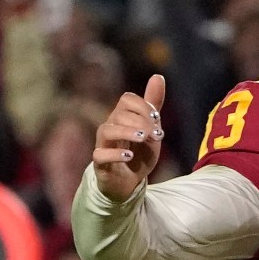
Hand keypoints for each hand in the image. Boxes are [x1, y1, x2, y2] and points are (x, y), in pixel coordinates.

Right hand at [93, 74, 165, 201]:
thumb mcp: (151, 129)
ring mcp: (103, 145)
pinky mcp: (100, 163)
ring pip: (106, 130)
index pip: (127, 100)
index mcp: (122, 117)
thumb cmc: (139, 153)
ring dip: (126, 132)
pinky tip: (129, 156)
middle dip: (141, 122)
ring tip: (143, 138)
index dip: (143, 106)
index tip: (157, 120)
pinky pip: (100, 154)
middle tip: (157, 135)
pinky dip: (115, 154)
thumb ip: (153, 105)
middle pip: (119, 114)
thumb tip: (158, 76)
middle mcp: (110, 127)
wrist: (129, 183)